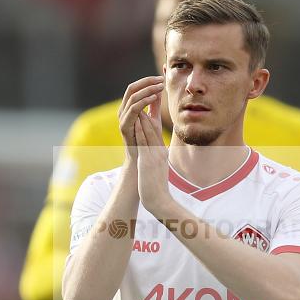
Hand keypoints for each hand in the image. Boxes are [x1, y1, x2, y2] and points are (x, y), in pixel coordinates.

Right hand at [118, 76, 163, 162]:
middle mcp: (123, 110)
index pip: (135, 87)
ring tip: (160, 88)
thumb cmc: (147, 139)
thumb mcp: (153, 119)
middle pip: (131, 88)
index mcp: (128, 107)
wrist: (141, 157)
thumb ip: (154, 105)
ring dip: (147, 90)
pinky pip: (134, 109)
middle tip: (160, 80)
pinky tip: (154, 98)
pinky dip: (144, 101)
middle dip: (146, 82)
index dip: (147, 81)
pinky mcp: (125, 126)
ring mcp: (122, 118)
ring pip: (132, 97)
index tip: (160, 78)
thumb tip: (159, 90)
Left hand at [133, 90, 171, 216]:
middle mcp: (160, 152)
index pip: (157, 132)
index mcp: (162, 154)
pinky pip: (145, 142)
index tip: (148, 106)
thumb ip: (156, 158)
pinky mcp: (148, 161)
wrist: (160, 202)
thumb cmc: (157, 189)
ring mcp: (154, 156)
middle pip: (154, 128)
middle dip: (150, 112)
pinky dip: (141, 129)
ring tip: (140, 102)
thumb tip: (154, 151)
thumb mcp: (157, 170)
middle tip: (147, 97)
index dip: (152, 117)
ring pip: (149, 132)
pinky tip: (137, 120)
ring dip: (144, 115)